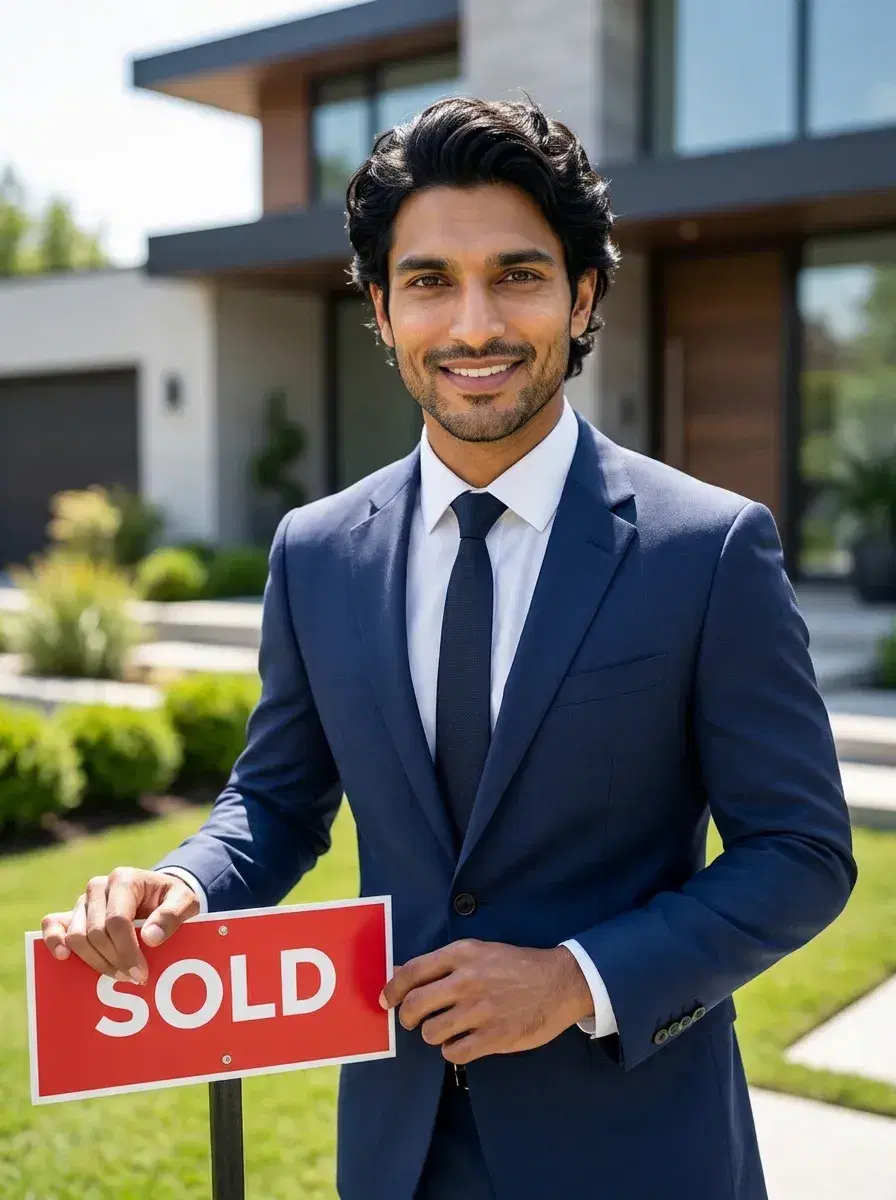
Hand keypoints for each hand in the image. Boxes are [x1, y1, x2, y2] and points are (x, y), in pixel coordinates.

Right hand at [40, 868, 200, 984]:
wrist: (160, 894)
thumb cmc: (172, 898)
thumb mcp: (185, 901)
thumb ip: (173, 915)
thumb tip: (150, 938)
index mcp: (125, 879)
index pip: (117, 921)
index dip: (127, 952)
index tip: (140, 974)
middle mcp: (99, 886)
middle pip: (96, 933)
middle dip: (114, 961)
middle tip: (133, 979)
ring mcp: (83, 900)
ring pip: (76, 936)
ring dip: (94, 961)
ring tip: (116, 975)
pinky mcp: (72, 913)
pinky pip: (52, 924)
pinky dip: (54, 940)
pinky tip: (64, 957)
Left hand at [379, 939, 593, 1064]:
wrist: (558, 983)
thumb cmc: (516, 966)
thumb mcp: (480, 952)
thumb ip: (444, 964)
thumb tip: (405, 972)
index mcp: (462, 955)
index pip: (412, 971)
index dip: (392, 988)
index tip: (386, 1000)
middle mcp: (466, 981)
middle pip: (415, 1005)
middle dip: (408, 1017)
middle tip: (414, 1021)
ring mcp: (479, 1011)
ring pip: (431, 1032)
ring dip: (433, 1034)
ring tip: (446, 1030)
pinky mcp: (493, 1037)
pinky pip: (454, 1052)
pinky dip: (453, 1050)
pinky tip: (463, 1042)